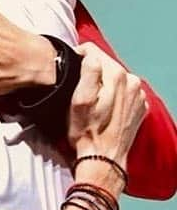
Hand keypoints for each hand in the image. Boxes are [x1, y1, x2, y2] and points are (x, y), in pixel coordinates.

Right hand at [67, 43, 145, 197]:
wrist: (104, 158)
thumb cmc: (86, 131)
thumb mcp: (79, 100)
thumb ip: (87, 73)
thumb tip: (89, 56)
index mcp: (117, 76)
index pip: (92, 51)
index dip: (76, 58)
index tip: (69, 75)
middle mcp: (133, 82)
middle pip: (105, 63)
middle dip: (90, 71)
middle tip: (78, 90)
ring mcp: (139, 95)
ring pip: (114, 76)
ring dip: (102, 83)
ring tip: (91, 100)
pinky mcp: (140, 106)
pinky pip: (123, 90)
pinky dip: (113, 94)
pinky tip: (104, 108)